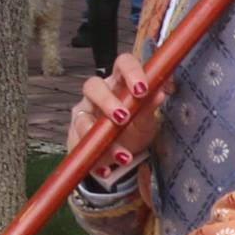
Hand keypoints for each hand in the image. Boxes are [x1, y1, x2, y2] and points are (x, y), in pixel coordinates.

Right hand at [64, 55, 159, 175]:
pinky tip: (106, 170)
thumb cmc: (134, 130)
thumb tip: (161, 93)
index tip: (142, 89)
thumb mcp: (146, 123)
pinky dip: (94, 159)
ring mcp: (83, 113)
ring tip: (123, 156)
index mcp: (120, 83)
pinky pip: (78, 144)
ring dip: (102, 138)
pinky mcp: (73, 135)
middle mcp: (98, 94)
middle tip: (123, 118)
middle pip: (92, 85)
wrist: (120, 156)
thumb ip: (150, 109)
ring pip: (83, 119)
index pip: (122, 63)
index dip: (130, 72)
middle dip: (107, 101)